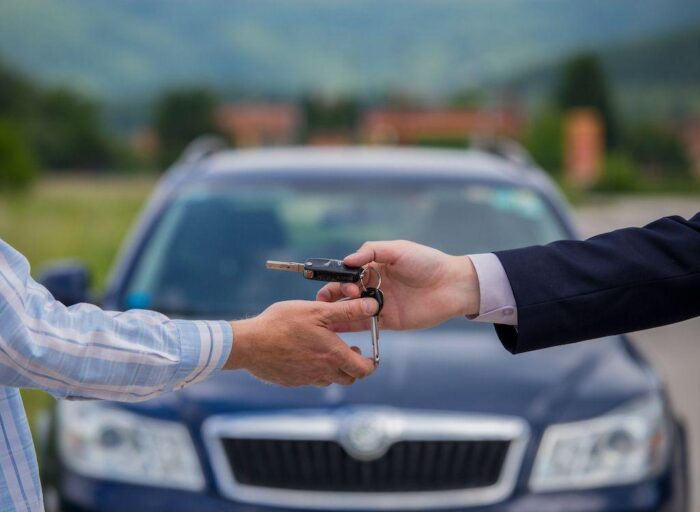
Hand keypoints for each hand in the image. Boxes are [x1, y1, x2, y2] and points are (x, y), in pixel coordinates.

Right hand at [225, 298, 378, 386]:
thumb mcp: (318, 311)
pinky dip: (316, 370)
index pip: (363, 370)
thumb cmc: (282, 324)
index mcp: (333, 355)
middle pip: (350, 378)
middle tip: (349, 349)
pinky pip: (311, 379)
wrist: (249, 344)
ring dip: (335, 368)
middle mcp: (322, 372)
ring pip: (331, 380)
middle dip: (354, 365)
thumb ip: (347, 310)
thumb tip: (372, 306)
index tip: (368, 354)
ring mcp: (306, 379)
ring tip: (328, 350)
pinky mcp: (292, 381)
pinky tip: (306, 354)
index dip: (370, 363)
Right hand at [317, 240, 479, 331]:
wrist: (452, 285)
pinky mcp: (388, 321)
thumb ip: (371, 251)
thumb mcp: (398, 249)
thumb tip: (347, 260)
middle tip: (331, 300)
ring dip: (339, 312)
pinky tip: (337, 329)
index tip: (334, 283)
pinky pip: (366, 324)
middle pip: (346, 293)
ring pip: (353, 309)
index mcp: (375, 267)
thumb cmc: (427, 262)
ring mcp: (381, 304)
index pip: (348, 273)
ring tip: (327, 317)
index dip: (338, 279)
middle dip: (335, 296)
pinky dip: (351, 327)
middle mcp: (374, 286)